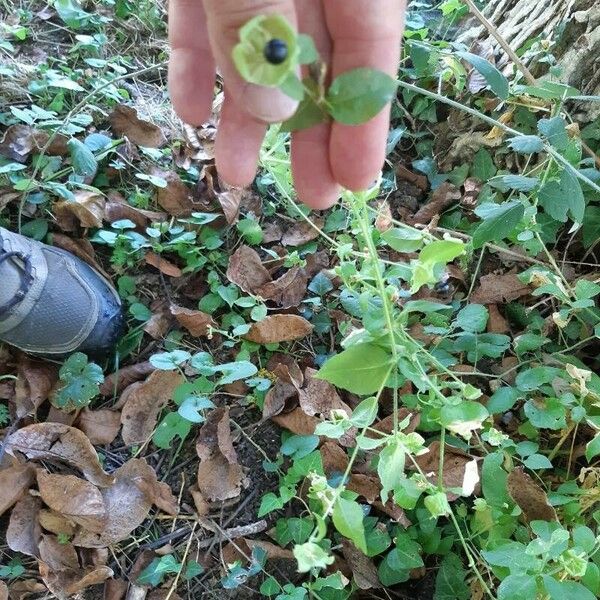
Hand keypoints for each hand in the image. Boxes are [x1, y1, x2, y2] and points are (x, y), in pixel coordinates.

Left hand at [168, 0, 405, 208]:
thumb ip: (262, 16)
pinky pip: (200, 19)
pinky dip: (195, 64)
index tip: (356, 181)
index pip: (369, 50)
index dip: (363, 121)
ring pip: (256, 49)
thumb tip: (271, 110)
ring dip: (243, 114)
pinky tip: (190, 109)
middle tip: (313, 195)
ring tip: (235, 172)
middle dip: (310, 133)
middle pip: (317, 63)